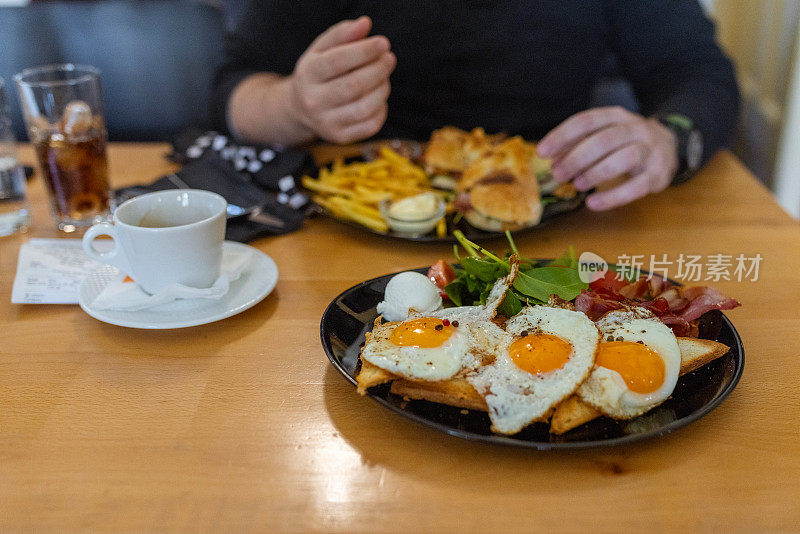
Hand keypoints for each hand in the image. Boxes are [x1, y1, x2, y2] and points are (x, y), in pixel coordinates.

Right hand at [288, 16, 395, 143]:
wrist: (300, 108)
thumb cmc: (318, 73)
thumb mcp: (321, 49)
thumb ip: (342, 34)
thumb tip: (365, 24)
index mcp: (308, 74)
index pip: (338, 61)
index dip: (364, 51)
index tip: (383, 43)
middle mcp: (314, 101)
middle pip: (354, 86)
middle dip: (378, 70)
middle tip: (389, 59)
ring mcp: (326, 122)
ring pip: (365, 107)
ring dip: (383, 89)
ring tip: (385, 78)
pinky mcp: (340, 137)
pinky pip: (370, 125)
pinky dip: (382, 109)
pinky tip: (379, 98)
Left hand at [537, 106, 678, 210]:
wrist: (669, 147)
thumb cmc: (624, 142)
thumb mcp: (602, 135)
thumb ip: (577, 144)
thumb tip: (552, 159)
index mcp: (616, 116)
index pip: (586, 121)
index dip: (562, 136)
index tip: (542, 152)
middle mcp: (635, 129)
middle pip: (604, 140)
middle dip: (577, 158)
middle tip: (559, 174)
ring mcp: (649, 150)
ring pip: (624, 158)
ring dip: (596, 173)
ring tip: (578, 185)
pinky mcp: (657, 174)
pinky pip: (636, 186)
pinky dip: (613, 197)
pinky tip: (593, 203)